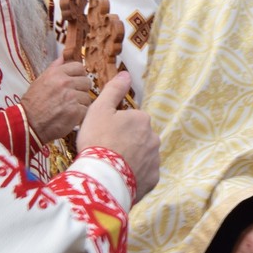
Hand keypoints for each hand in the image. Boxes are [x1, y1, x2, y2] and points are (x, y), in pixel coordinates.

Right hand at [20, 57, 96, 141]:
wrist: (28, 124)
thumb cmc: (33, 103)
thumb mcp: (39, 80)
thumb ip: (54, 68)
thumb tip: (63, 56)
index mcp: (56, 73)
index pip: (79, 67)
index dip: (79, 75)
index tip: (75, 82)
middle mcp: (65, 83)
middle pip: (86, 82)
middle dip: (81, 90)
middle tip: (72, 97)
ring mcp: (71, 97)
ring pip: (87, 97)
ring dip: (81, 103)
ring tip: (69, 108)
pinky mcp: (76, 111)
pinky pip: (86, 109)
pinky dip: (80, 114)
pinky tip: (70, 116)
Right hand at [76, 72, 158, 197]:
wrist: (102, 176)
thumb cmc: (98, 139)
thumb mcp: (99, 109)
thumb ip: (114, 90)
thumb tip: (126, 74)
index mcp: (142, 119)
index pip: (130, 119)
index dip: (115, 127)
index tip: (103, 135)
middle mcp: (154, 137)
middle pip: (138, 137)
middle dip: (126, 142)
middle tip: (107, 151)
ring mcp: (155, 159)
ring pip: (143, 155)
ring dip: (132, 158)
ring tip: (113, 166)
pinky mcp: (153, 179)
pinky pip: (144, 174)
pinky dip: (135, 175)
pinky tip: (121, 177)